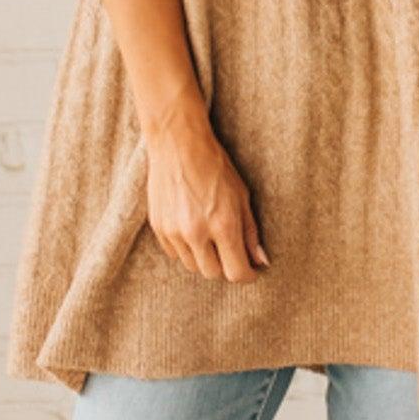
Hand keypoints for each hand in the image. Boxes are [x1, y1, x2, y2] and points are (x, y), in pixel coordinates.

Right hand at [144, 111, 269, 280]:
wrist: (177, 144)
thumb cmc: (215, 166)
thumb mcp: (242, 196)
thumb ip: (250, 232)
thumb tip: (260, 261)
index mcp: (223, 225)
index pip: (236, 272)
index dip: (247, 275)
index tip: (251, 270)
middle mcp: (197, 233)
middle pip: (213, 273)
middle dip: (225, 266)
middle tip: (230, 250)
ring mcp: (174, 231)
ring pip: (193, 266)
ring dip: (204, 258)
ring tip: (210, 235)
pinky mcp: (158, 227)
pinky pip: (175, 254)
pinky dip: (186, 248)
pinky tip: (192, 227)